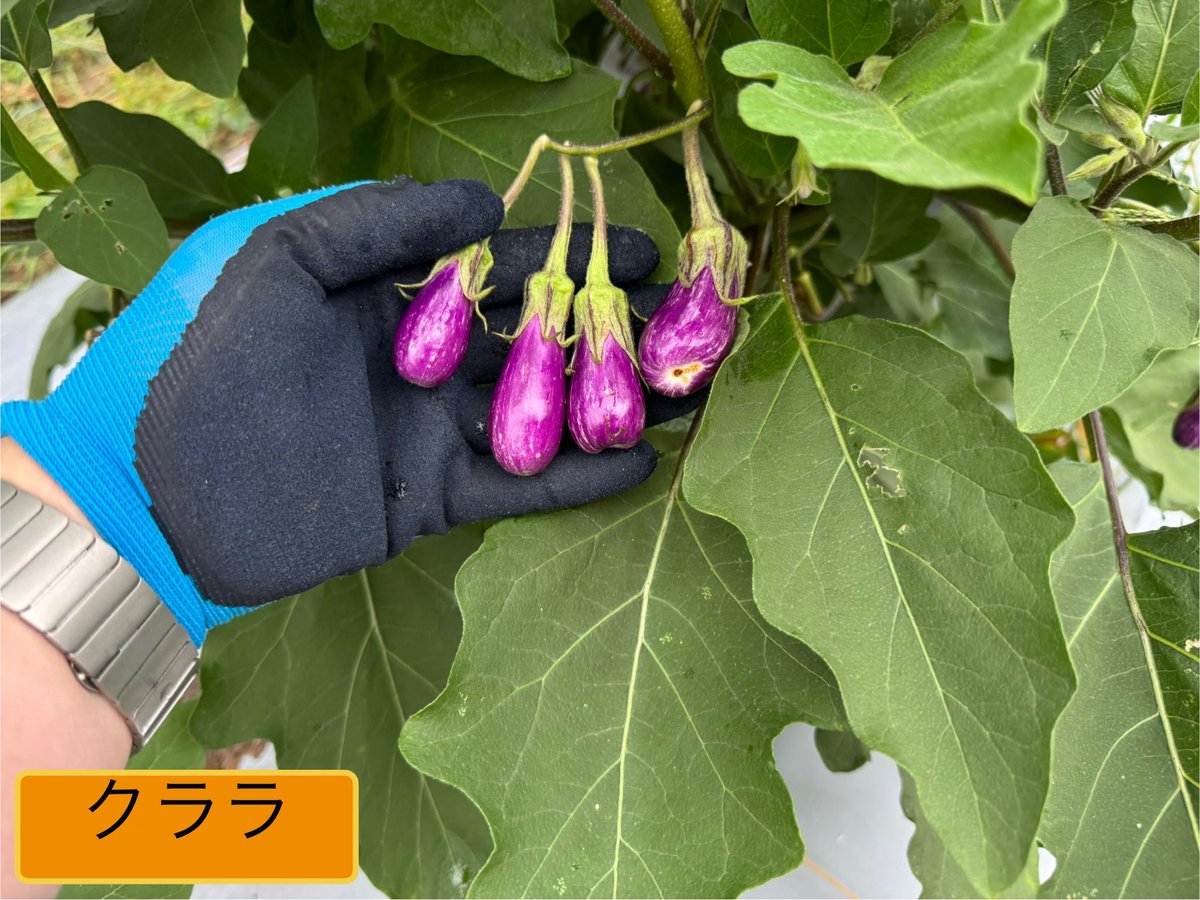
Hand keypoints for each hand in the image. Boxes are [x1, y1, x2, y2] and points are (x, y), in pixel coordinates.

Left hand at [1, 179, 694, 643]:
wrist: (151, 499)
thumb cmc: (200, 362)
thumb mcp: (275, 260)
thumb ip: (374, 221)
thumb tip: (481, 200)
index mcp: (383, 295)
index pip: (496, 266)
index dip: (571, 253)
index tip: (643, 248)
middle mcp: (416, 360)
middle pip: (531, 339)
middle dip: (609, 331)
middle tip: (687, 326)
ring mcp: (424, 431)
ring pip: (537, 413)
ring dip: (609, 403)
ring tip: (686, 395)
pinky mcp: (425, 501)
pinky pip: (516, 488)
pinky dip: (576, 479)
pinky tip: (639, 463)